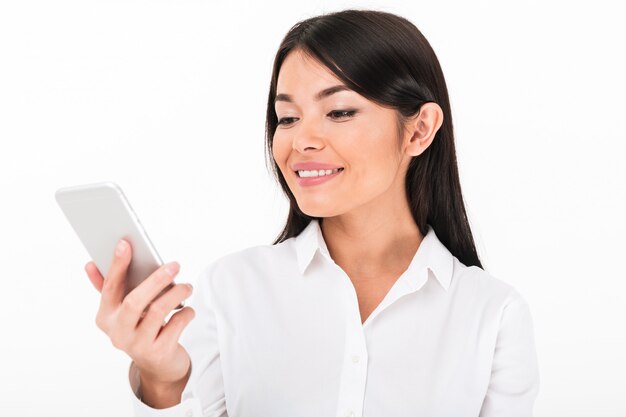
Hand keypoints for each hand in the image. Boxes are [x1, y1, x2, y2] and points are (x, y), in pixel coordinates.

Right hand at [85, 239, 194, 388]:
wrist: (159, 365)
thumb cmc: (141, 327)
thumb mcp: (124, 310)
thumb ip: (112, 288)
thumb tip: (90, 264)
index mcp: (105, 317)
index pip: (109, 287)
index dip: (117, 265)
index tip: (125, 243)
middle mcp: (117, 333)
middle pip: (134, 301)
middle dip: (155, 280)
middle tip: (175, 265)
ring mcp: (137, 345)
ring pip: (157, 311)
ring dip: (176, 294)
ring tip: (187, 286)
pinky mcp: (158, 353)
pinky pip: (176, 324)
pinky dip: (186, 313)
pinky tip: (187, 309)